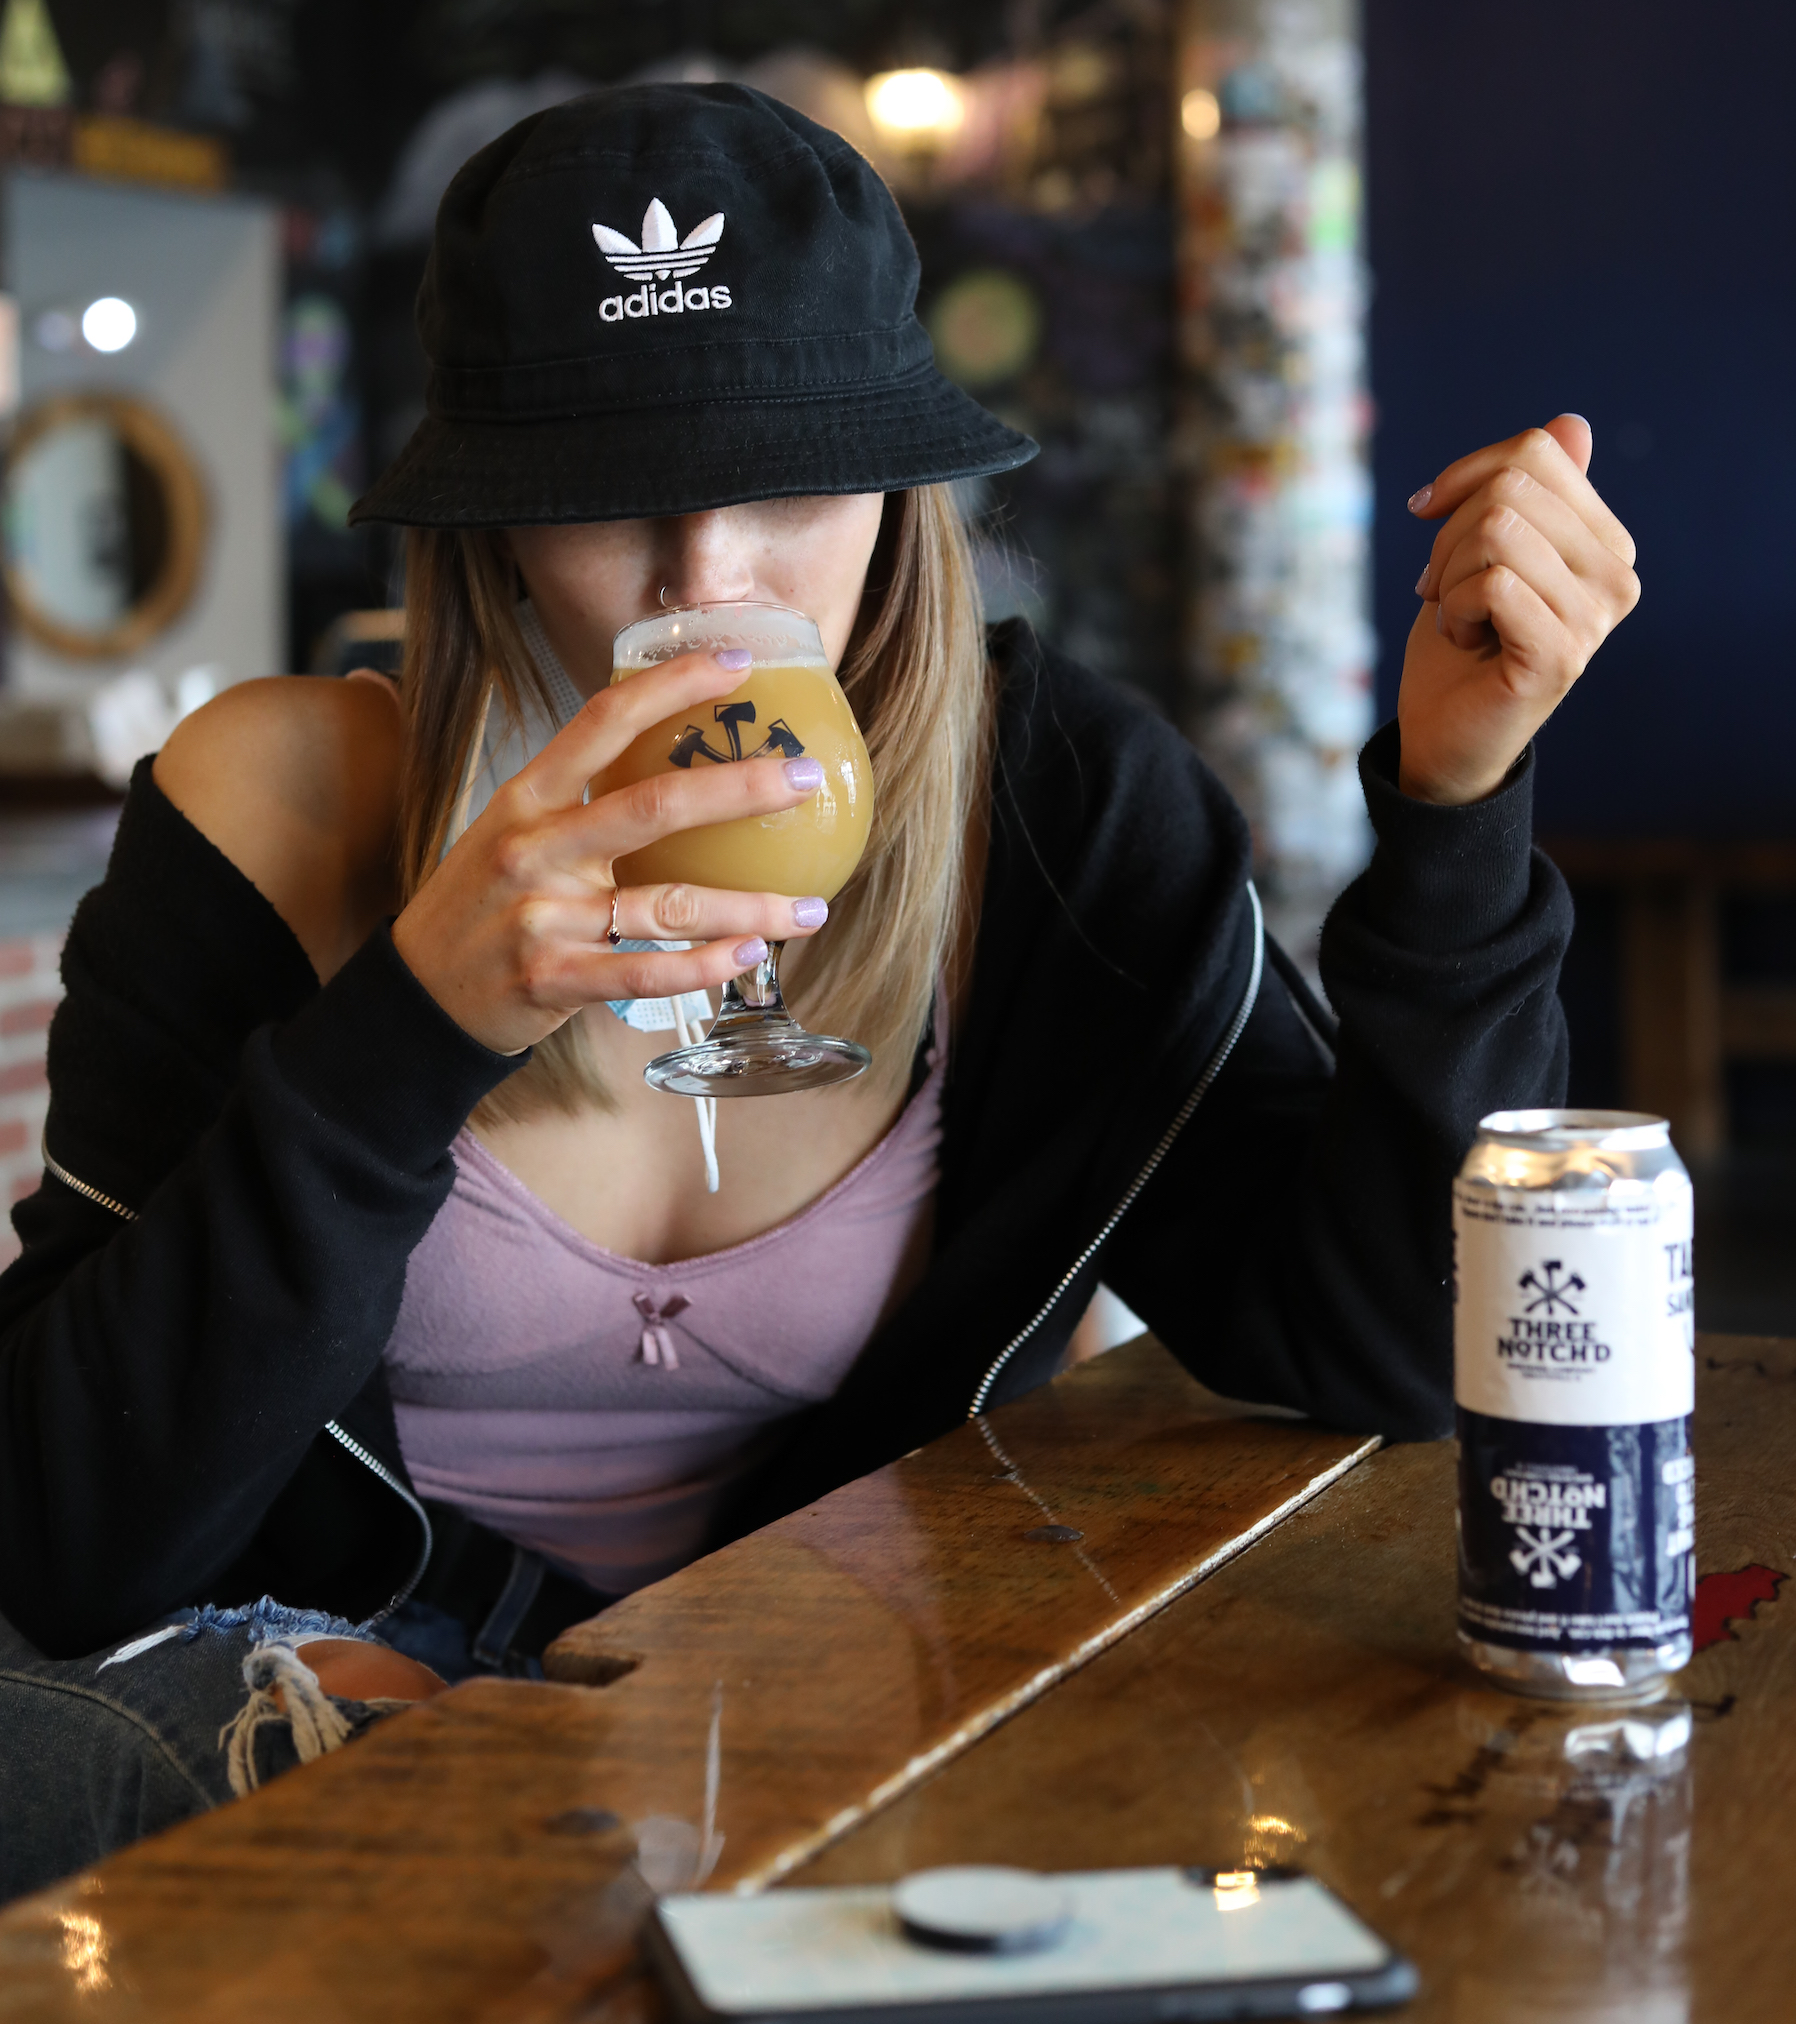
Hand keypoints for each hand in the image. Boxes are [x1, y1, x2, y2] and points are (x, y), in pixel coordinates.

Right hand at [392, 648, 829, 1054]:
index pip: (604, 719)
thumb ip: (582, 802)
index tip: (738, 663)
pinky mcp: (552, 979)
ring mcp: (543, 915)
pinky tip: (750, 955)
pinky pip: (646, 971)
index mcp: (528, 797)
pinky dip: (706, 966)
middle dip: (741, 788)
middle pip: (655, 805)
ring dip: (751, 906)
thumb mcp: (514, 834)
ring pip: (669, 904)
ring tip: (810, 909)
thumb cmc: (483, 908)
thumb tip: (682, 770)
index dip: (673, 684)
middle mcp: (535, 847)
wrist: (418, 998)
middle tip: (805, 777)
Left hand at [1398, 415, 1639, 803]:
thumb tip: (1574, 423)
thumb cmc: (1460, 642)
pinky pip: (1493, 584)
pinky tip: (1464, 640)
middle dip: (1449, 535)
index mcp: (1605, 540)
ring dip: (1449, 576)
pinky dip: (1454, 608)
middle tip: (1441, 587)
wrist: (1443, 736)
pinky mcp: (1562, 654)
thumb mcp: (1480, 550)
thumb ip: (1529, 492)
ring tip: (1458, 617)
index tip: (1431, 521)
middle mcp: (1617, 575)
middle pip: (1511, 489)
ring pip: (1498, 531)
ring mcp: (1596, 617)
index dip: (1464, 478)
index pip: (1537, 452)